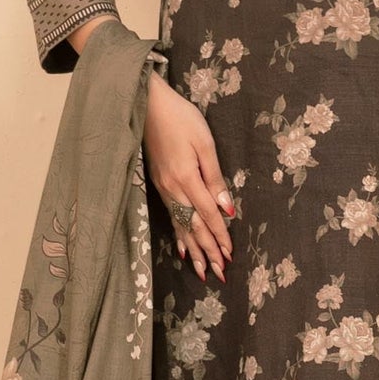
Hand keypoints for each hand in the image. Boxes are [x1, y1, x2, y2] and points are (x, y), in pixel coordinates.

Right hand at [142, 72, 236, 280]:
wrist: (148, 106)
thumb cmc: (181, 118)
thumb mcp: (204, 143)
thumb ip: (215, 178)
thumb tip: (227, 209)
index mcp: (187, 179)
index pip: (208, 216)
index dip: (220, 237)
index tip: (230, 256)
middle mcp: (173, 189)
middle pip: (194, 226)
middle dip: (208, 251)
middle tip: (220, 273)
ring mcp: (163, 188)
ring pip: (182, 225)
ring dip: (194, 249)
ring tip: (201, 271)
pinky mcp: (158, 184)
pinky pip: (171, 216)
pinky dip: (178, 234)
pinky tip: (182, 248)